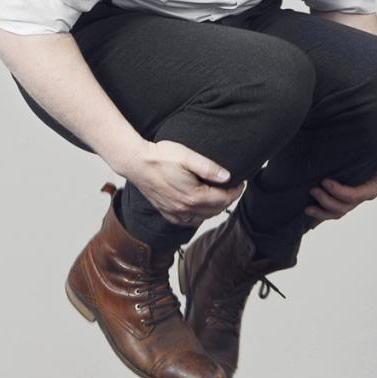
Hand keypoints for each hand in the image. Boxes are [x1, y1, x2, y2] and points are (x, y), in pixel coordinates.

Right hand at [123, 139, 245, 226]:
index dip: (235, 191)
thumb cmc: (161, 156)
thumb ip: (209, 167)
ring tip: (218, 195)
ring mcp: (174, 212)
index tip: (241, 182)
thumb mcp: (187, 156)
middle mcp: (184, 208)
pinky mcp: (165, 211)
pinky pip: (186, 221)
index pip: (223, 199)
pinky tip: (198, 207)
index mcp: (193, 196)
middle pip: (215, 210)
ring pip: (202, 217)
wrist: (136, 162)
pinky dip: (197, 216)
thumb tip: (227, 176)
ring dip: (213, 209)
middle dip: (227, 200)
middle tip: (233, 188)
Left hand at [304, 144, 376, 223]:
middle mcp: (360, 197)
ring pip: (336, 213)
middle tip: (313, 190)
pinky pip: (330, 211)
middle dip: (327, 202)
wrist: (374, 150)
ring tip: (307, 208)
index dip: (339, 192)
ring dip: (321, 213)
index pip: (354, 196)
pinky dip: (320, 218)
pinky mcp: (341, 198)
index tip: (325, 181)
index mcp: (370, 189)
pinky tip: (309, 224)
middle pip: (343, 207)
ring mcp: (350, 200)